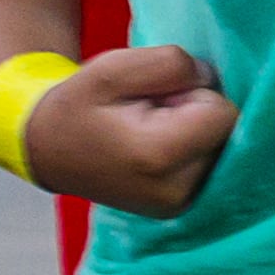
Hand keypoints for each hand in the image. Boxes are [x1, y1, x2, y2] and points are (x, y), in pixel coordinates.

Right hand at [24, 43, 236, 219]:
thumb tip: (213, 80)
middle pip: (227, 134)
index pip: (223, 114)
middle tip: (152, 113)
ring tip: (153, 130)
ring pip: (223, 150)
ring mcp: (180, 206)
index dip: (197, 94)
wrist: (48, 149)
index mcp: (158, 156)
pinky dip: (194, 150)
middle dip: (198, 114)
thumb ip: (171, 64)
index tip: (160, 97)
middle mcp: (176, 191)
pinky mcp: (182, 209)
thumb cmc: (80, 103)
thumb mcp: (115, 67)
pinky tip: (161, 147)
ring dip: (197, 132)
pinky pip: (213, 167)